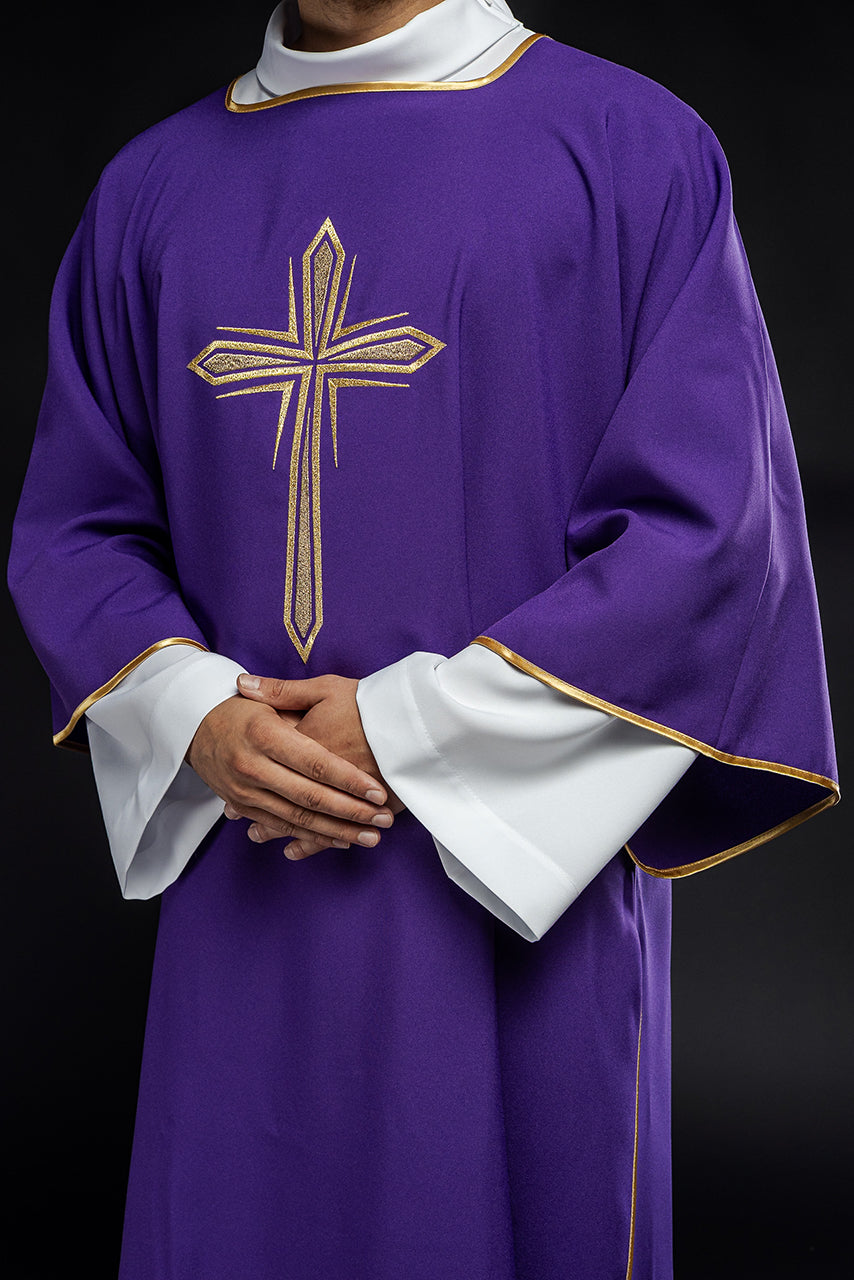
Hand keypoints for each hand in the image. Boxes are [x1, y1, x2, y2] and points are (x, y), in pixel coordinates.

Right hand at [186, 693, 393, 853]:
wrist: (193, 729)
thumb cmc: (241, 707)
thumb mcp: (268, 696)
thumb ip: (287, 694)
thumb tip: (316, 695)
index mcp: (263, 733)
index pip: (314, 762)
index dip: (348, 779)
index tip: (377, 790)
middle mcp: (251, 766)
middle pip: (309, 796)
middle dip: (351, 812)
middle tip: (383, 819)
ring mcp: (244, 791)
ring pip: (298, 818)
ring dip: (338, 831)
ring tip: (371, 836)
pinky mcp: (243, 806)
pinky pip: (282, 826)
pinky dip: (312, 837)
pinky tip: (340, 840)